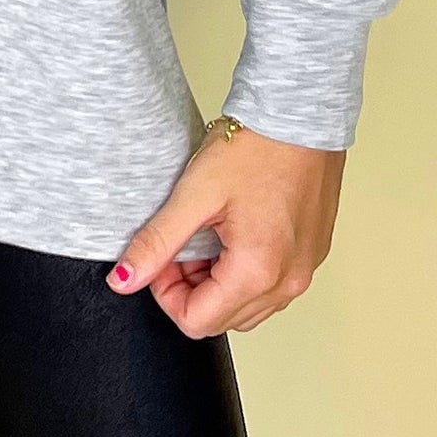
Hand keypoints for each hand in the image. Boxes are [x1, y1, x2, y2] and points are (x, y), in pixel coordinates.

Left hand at [105, 123, 344, 336]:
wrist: (300, 114)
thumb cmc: (256, 146)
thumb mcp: (194, 193)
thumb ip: (157, 242)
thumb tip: (125, 280)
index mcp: (258, 272)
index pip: (196, 322)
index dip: (166, 293)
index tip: (162, 255)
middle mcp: (288, 283)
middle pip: (222, 318)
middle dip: (191, 288)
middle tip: (183, 240)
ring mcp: (304, 271)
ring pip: (246, 306)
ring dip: (218, 282)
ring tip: (209, 231)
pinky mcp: (311, 256)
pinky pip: (270, 286)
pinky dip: (245, 271)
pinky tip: (235, 229)